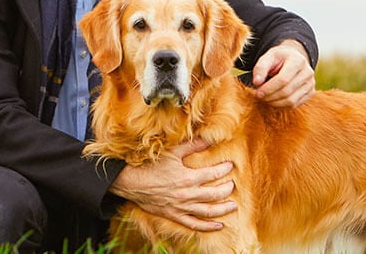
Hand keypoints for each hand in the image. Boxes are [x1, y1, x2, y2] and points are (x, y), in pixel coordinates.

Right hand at [109, 139, 237, 230]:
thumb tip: (208, 138)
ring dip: (223, 209)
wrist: (132, 182)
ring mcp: (181, 207)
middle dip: (227, 189)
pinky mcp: (174, 215)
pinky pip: (194, 224)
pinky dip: (208, 226)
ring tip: (234, 206)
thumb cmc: (151, 166)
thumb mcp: (172, 152)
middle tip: (233, 185)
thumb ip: (192, 146)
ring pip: (208, 211)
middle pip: (215, 194)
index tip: (230, 165)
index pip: (214, 174)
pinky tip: (219, 225)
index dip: (224, 169)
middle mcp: (187, 194)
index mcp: (188, 177)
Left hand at [252, 39, 315, 106]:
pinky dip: (281, 106)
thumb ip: (260, 68)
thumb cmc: (279, 59)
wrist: (293, 59)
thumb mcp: (268, 57)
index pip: (283, 79)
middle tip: (259, 96)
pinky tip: (273, 101)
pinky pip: (295, 105)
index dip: (269, 88)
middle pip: (287, 91)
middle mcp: (307, 72)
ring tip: (265, 99)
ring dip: (274, 103)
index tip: (257, 93)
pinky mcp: (311, 93)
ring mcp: (311, 83)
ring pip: (291, 101)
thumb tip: (256, 82)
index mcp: (298, 60)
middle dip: (270, 97)